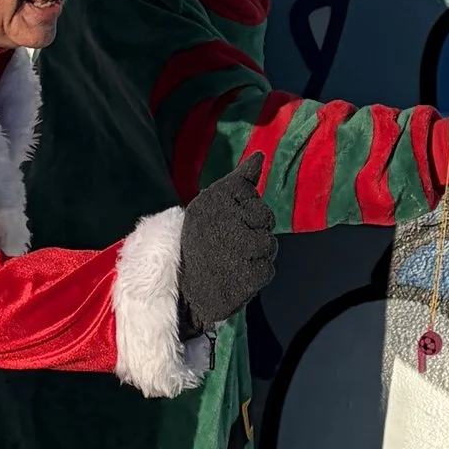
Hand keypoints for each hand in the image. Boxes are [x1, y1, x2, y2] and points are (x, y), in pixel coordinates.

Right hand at [177, 170, 277, 336]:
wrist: (179, 291)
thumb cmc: (198, 245)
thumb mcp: (210, 206)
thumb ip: (238, 182)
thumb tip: (259, 156)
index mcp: (213, 203)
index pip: (251, 196)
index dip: (247, 210)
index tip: (231, 221)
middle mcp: (225, 223)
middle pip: (265, 220)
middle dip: (255, 231)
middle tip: (231, 243)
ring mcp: (237, 253)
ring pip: (269, 246)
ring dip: (257, 254)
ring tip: (233, 260)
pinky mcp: (246, 279)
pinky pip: (267, 270)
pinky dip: (256, 274)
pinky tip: (237, 275)